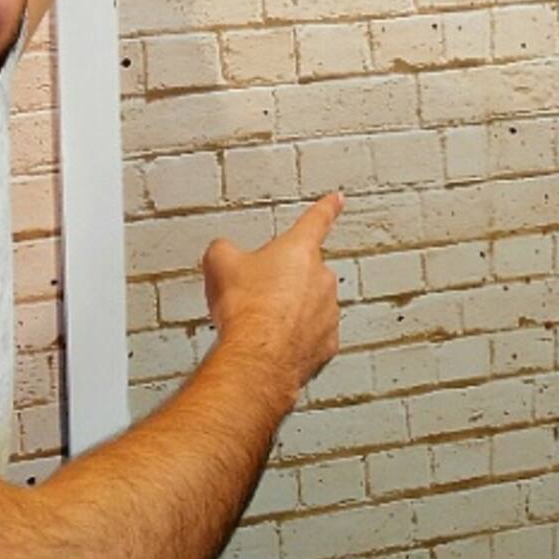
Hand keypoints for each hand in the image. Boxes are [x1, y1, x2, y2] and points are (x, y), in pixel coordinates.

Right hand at [202, 193, 343, 404]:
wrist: (257, 357)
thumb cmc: (247, 310)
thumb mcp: (221, 263)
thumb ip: (226, 249)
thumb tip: (223, 253)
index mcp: (300, 250)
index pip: (317, 220)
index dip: (327, 208)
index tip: (337, 200)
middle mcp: (322, 279)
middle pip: (304, 272)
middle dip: (283, 281)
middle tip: (257, 294)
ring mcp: (328, 314)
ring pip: (309, 307)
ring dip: (289, 312)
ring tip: (259, 323)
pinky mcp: (326, 347)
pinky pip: (310, 337)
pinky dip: (294, 340)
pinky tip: (271, 345)